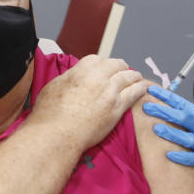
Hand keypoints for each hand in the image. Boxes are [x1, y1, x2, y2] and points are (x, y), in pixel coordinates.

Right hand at [29, 55, 146, 152]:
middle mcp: (98, 77)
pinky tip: (144, 88)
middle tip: (124, 69)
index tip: (105, 67)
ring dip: (134, 75)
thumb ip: (69, 78)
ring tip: (137, 77)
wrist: (58, 135)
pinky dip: (140, 88)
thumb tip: (74, 76)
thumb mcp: (53, 86)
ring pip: (128, 77)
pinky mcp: (117, 108)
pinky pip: (134, 94)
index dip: (103, 63)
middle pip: (116, 65)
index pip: (97, 59)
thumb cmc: (49, 114)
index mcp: (81, 70)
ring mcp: (110, 92)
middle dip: (121, 66)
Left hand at [142, 85, 193, 178]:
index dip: (165, 96)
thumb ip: (187, 113)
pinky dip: (181, 157)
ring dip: (171, 133)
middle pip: (182, 118)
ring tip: (156, 128)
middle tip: (147, 106)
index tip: (151, 90)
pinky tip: (169, 155)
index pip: (180, 103)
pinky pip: (192, 158)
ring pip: (186, 138)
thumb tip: (165, 104)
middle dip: (164, 111)